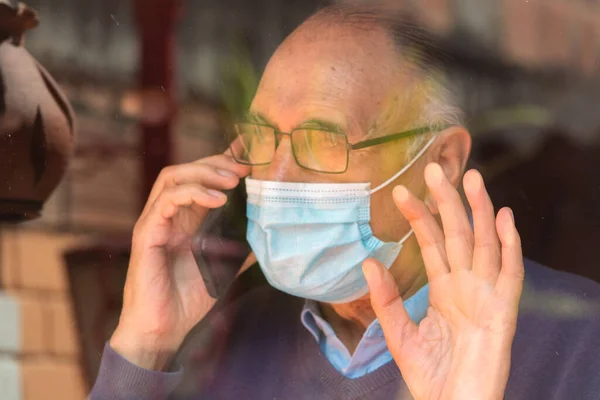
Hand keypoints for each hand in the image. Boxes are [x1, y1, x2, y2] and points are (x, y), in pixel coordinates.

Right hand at [110, 144, 250, 369]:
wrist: (163, 329)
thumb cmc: (187, 299)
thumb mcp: (225, 267)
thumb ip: (242, 246)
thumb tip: (269, 232)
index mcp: (184, 218)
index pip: (200, 178)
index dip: (222, 161)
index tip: (250, 155)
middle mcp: (168, 215)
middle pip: (186, 170)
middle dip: (216, 162)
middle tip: (244, 168)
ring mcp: (155, 221)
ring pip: (172, 177)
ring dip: (204, 172)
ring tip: (232, 180)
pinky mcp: (146, 233)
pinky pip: (165, 200)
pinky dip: (192, 193)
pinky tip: (217, 200)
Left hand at [363, 163, 523, 399]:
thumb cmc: (431, 375)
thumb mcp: (399, 334)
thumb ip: (385, 299)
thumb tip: (367, 261)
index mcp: (445, 287)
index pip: (431, 242)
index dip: (419, 216)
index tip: (402, 191)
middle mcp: (467, 284)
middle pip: (458, 234)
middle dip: (447, 202)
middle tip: (434, 168)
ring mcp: (487, 294)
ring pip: (484, 244)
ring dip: (480, 211)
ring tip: (471, 178)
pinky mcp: (504, 311)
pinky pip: (511, 273)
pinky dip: (510, 246)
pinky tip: (504, 218)